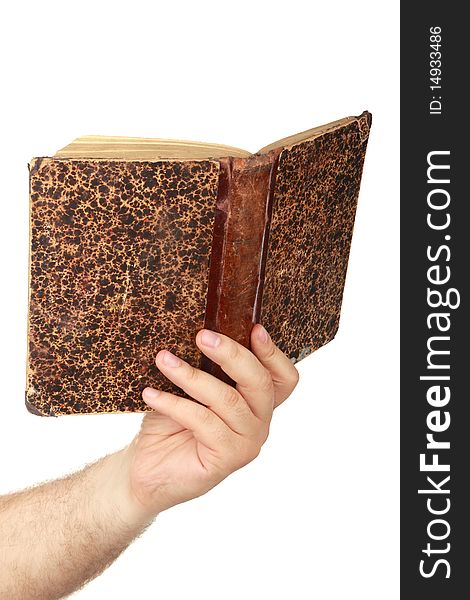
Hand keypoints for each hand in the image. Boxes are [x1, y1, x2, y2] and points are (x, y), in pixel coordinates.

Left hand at [122, 324, 298, 520]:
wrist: (146, 468)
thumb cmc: (170, 422)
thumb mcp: (191, 388)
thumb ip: (207, 366)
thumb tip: (203, 332)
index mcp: (257, 403)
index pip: (284, 378)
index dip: (274, 353)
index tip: (254, 329)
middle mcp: (259, 423)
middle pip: (261, 384)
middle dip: (232, 354)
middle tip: (202, 337)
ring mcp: (247, 443)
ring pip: (228, 400)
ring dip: (192, 376)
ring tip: (164, 360)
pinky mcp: (227, 459)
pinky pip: (203, 422)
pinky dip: (174, 404)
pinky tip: (152, 394)